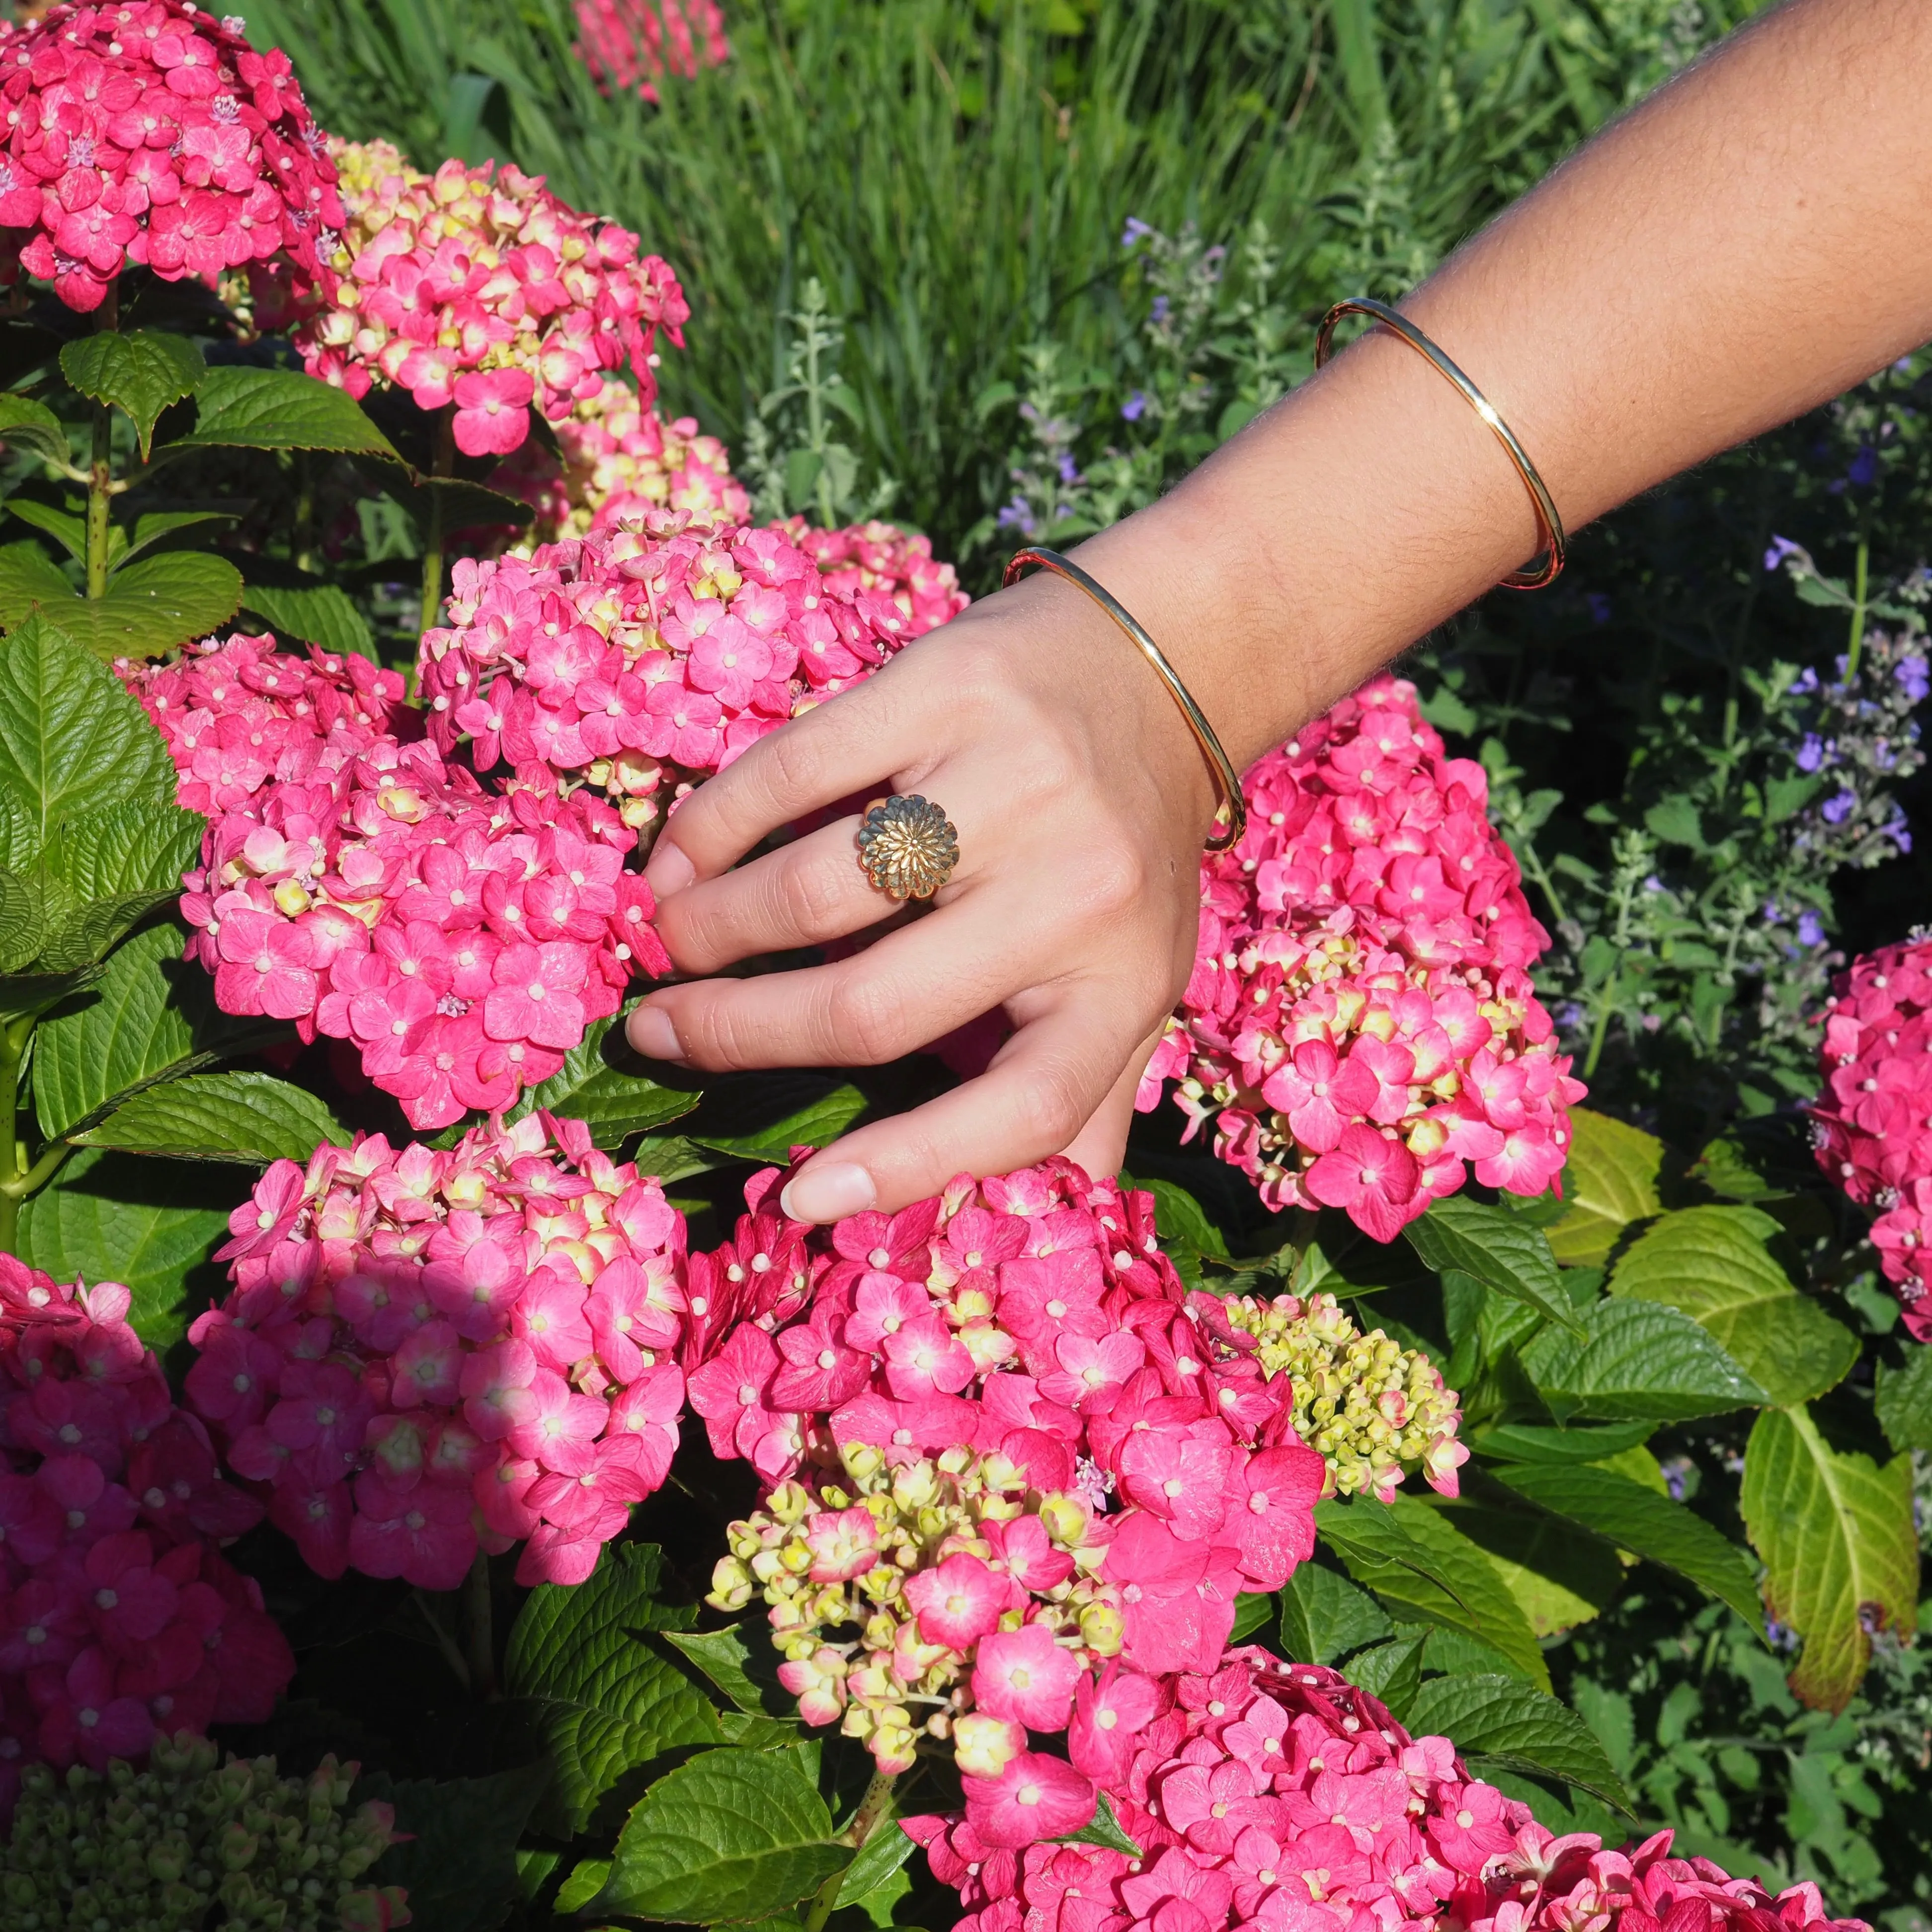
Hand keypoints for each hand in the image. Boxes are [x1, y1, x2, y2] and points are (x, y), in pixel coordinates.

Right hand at [623, 565, 1218, 1221]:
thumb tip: (991, 1231)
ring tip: (665, 942)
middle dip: (738, 1029)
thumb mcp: (1131, 983)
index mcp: (1124, 986)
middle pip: (873, 1003)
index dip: (905, 1168)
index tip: (799, 1198)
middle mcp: (1079, 890)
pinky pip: (795, 770)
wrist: (1162, 670)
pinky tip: (677, 858)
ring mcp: (1014, 781)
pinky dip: (712, 823)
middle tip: (662, 1030)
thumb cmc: (1124, 860)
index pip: (1021, 1111)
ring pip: (814, 886)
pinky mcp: (949, 686)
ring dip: (709, 927)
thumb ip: (1079, 1098)